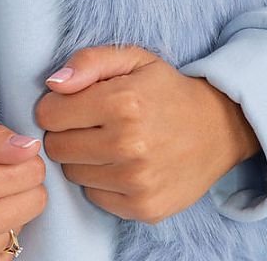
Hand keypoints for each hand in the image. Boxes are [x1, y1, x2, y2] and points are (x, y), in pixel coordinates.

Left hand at [33, 45, 261, 224]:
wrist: (217, 129)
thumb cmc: (165, 90)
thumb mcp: (132, 58)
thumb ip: (88, 61)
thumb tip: (53, 84)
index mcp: (123, 102)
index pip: (49, 115)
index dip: (55, 106)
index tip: (72, 103)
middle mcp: (129, 145)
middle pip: (56, 148)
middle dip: (65, 132)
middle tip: (89, 123)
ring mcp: (138, 181)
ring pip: (72, 174)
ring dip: (82, 158)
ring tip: (107, 142)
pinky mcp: (145, 208)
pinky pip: (94, 197)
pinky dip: (101, 181)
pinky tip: (121, 164)